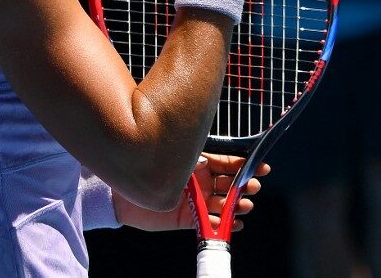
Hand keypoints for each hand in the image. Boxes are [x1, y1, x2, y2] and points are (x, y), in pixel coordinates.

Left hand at [111, 152, 270, 231]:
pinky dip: (224, 226)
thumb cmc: (146, 166)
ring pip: (224, 204)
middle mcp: (201, 181)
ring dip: (237, 205)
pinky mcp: (188, 219)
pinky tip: (234, 224)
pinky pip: (210, 224)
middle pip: (231, 184)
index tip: (261, 166)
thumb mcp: (174, 156)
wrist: (120, 192)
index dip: (246, 165)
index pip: (229, 163)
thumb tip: (207, 154)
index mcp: (200, 162)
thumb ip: (192, 155)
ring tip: (245, 205)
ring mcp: (196, 200)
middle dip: (245, 185)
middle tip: (252, 187)